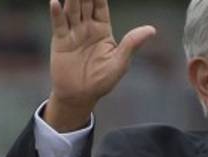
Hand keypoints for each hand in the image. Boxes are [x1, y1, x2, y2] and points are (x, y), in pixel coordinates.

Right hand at [45, 0, 155, 130]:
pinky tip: (55, 2)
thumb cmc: (102, 80)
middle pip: (85, 4)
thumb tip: (151, 30)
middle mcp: (86, 28)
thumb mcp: (120, 62)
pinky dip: (56, 13)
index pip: (100, 6)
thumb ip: (132, 44)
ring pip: (72, 10)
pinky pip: (59, 24)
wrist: (80, 96)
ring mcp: (72, 33)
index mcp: (102, 30)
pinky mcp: (60, 41)